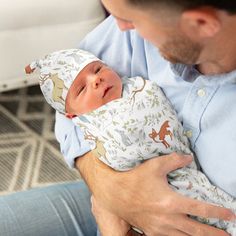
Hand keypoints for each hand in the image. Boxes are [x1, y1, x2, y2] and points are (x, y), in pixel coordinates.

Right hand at [76, 152, 234, 235]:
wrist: (115, 194)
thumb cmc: (135, 179)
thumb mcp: (154, 166)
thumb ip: (174, 160)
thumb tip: (189, 157)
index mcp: (171, 202)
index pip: (200, 209)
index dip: (218, 212)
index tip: (230, 215)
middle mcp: (168, 218)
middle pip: (197, 230)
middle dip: (215, 234)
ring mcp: (160, 228)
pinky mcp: (151, 232)